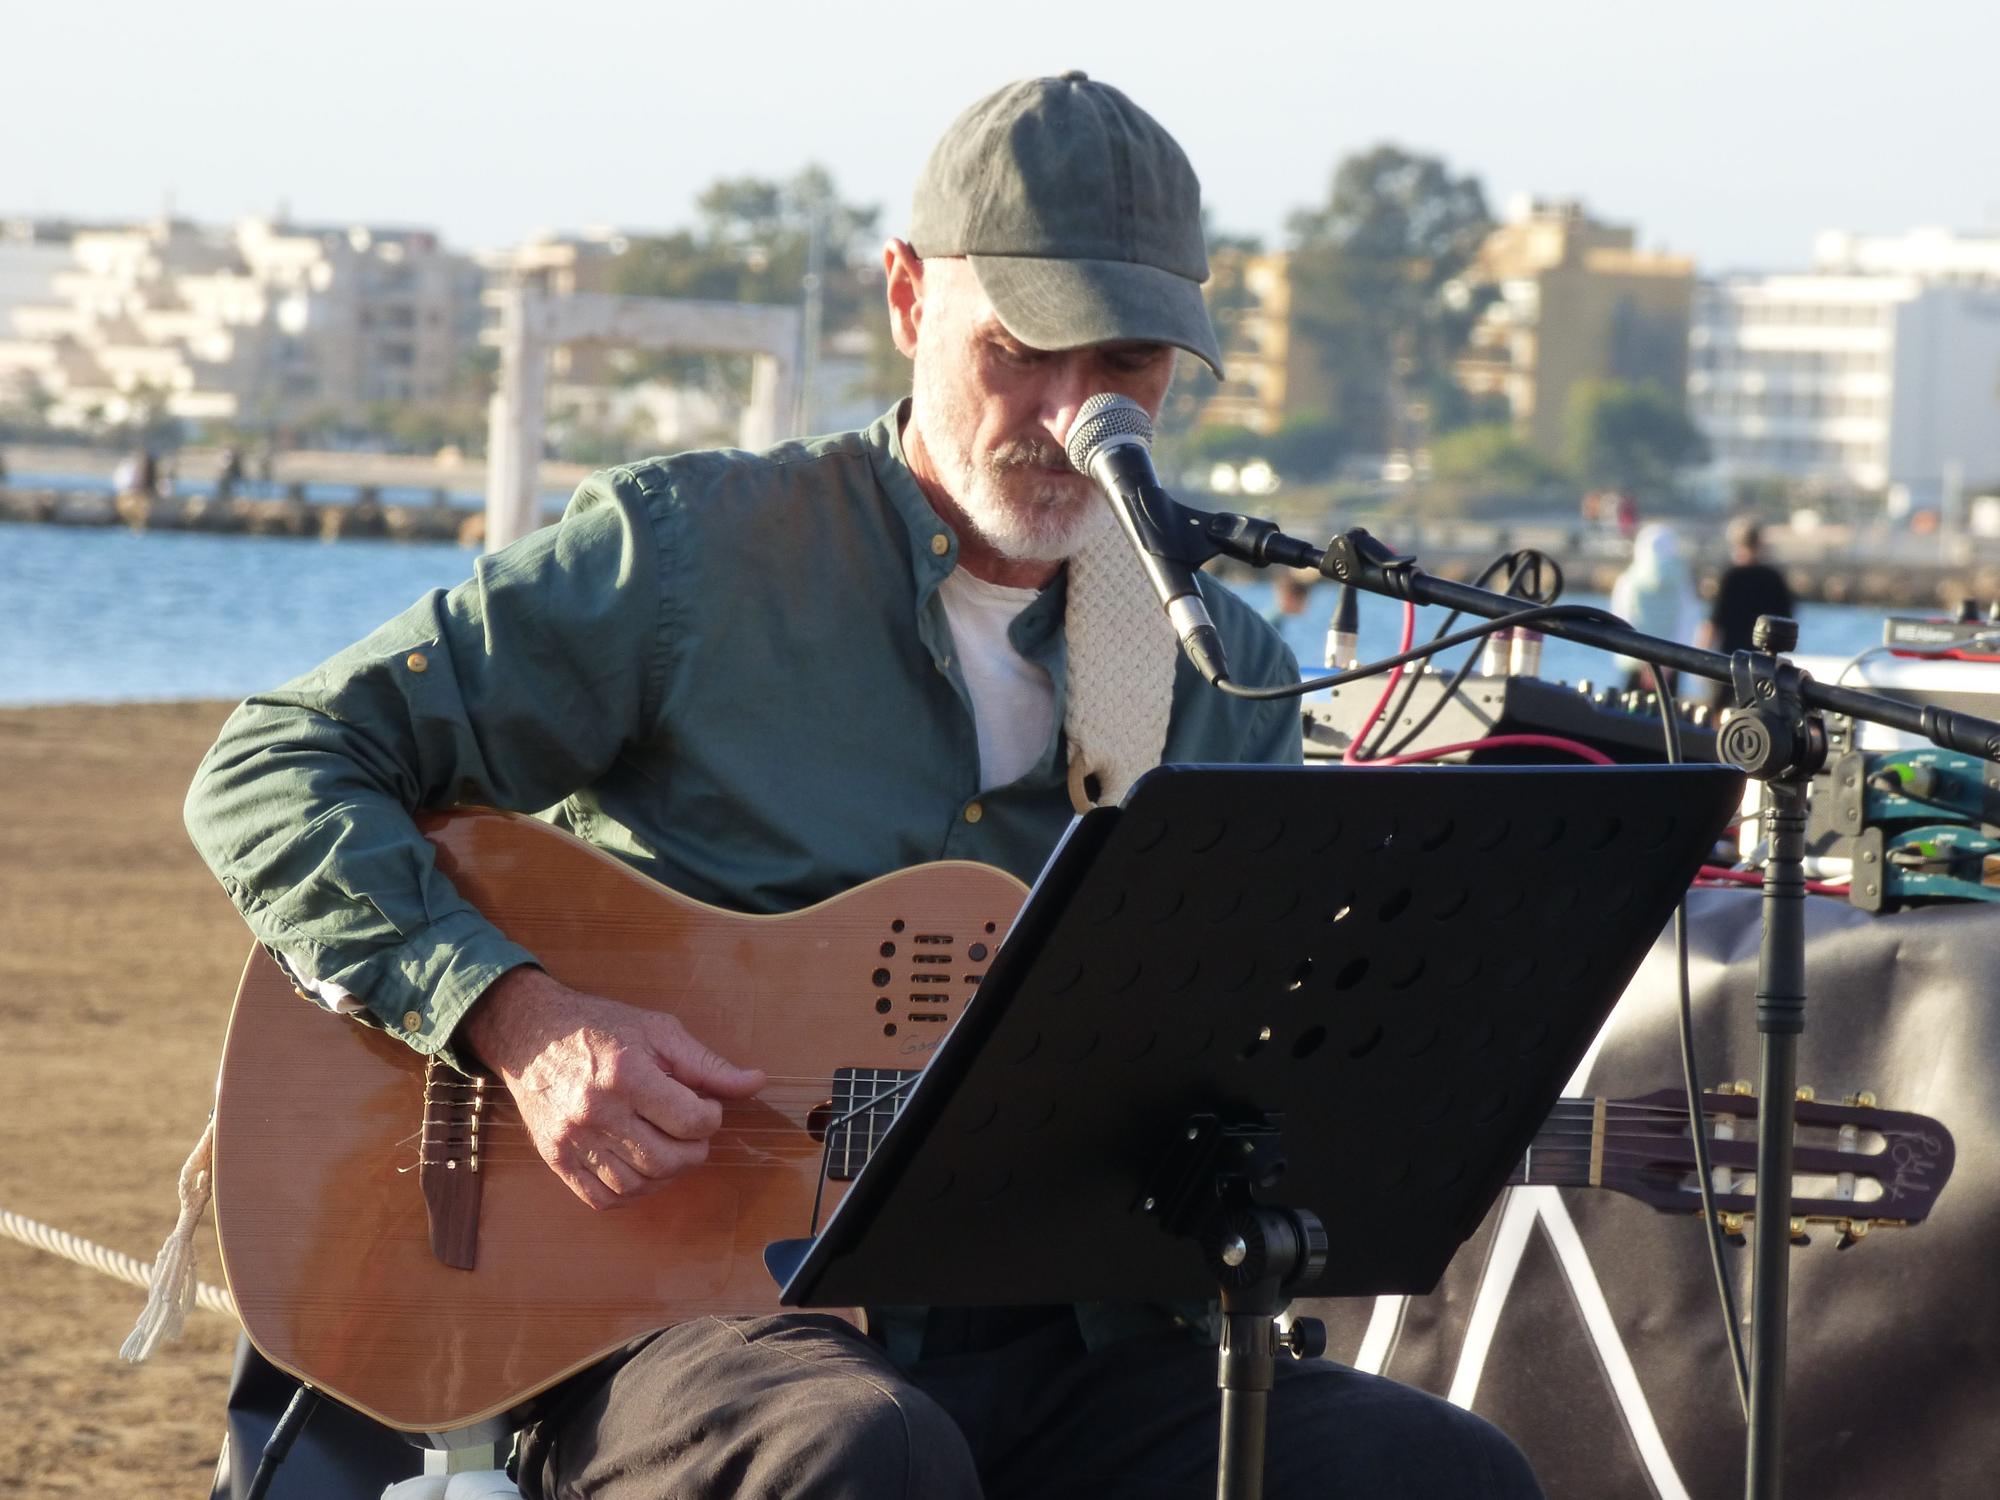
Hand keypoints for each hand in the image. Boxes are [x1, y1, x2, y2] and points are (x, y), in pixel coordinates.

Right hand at [460, 966, 766, 1208]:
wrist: (530, 1034)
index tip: (705, 1106)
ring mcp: (573, 1141)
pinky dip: (631, 1192)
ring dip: (666, 1175)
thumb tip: (757, 1082)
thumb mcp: (659, 1032)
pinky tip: (640, 1168)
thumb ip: (708, 1064)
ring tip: (669, 1148)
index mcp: (627, 1074)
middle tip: (692, 1132)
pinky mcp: (556, 1160)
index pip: (692, 1121)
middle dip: (694, 1151)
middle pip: (667, 1160)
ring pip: (637, 1185)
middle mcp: (597, 1112)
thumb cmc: (600, 1027)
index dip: (712, 1117)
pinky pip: (602, 1199)